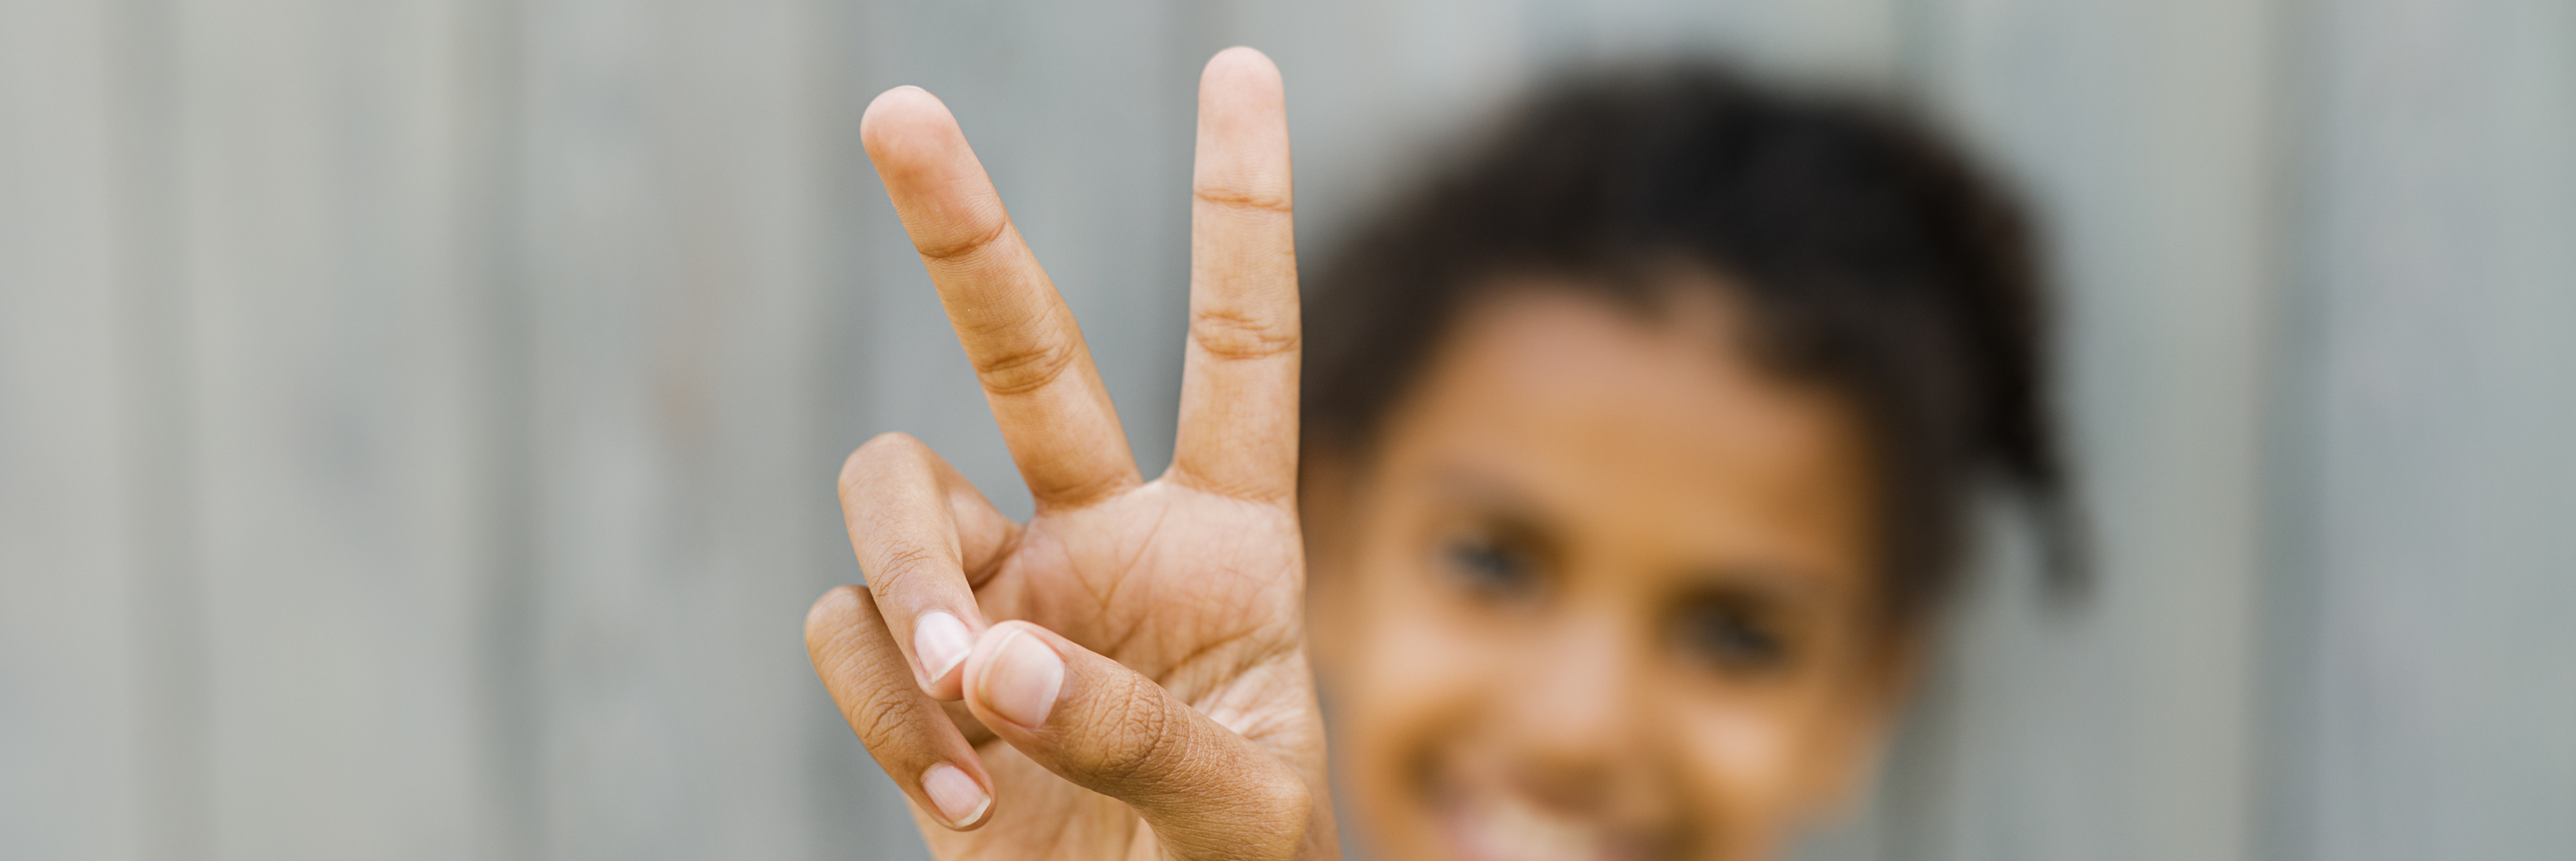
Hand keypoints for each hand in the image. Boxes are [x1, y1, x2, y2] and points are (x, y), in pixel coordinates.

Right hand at [804, 48, 1333, 860]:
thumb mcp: (1237, 808)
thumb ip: (1130, 727)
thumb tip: (983, 656)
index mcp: (1227, 539)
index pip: (1239, 347)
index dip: (1239, 212)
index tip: (1240, 69)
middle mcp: (1103, 534)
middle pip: (1025, 347)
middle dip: (963, 230)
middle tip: (898, 112)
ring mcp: (998, 593)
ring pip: (892, 492)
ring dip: (909, 585)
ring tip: (968, 707)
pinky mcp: (915, 669)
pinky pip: (848, 630)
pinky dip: (886, 709)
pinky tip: (965, 796)